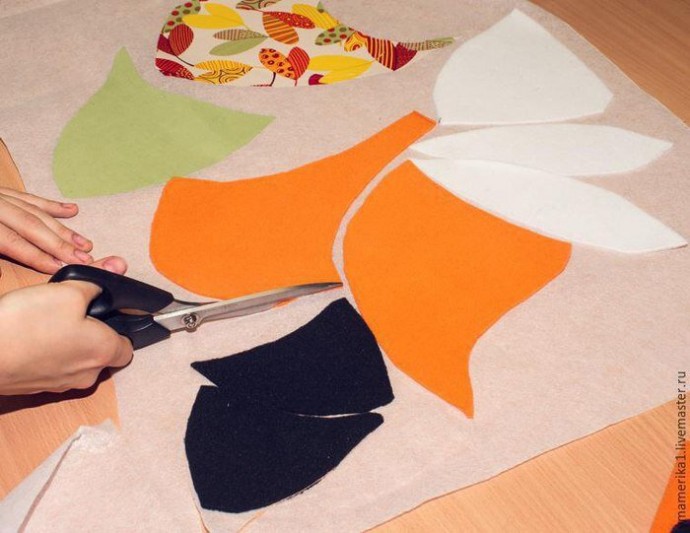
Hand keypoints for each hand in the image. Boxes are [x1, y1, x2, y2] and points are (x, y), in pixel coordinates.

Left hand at [0, 187, 93, 273]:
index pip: (12, 241)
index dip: (37, 256)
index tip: (59, 267)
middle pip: (30, 225)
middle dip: (59, 243)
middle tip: (82, 258)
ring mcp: (0, 196)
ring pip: (35, 211)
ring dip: (62, 229)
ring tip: (84, 243)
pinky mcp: (2, 191)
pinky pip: (29, 197)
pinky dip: (51, 205)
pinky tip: (72, 210)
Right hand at [0, 257, 132, 394]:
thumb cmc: (26, 325)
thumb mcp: (68, 291)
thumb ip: (96, 283)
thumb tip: (114, 271)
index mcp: (104, 352)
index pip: (127, 347)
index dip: (122, 328)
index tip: (111, 313)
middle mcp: (86, 375)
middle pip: (101, 353)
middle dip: (93, 333)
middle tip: (77, 310)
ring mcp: (59, 384)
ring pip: (75, 360)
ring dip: (69, 341)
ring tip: (50, 319)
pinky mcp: (35, 385)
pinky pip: (52, 366)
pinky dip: (48, 351)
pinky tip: (33, 333)